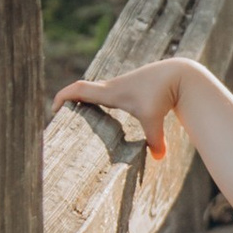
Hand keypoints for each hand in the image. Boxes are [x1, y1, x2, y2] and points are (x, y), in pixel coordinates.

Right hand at [52, 59, 183, 157]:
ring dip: (84, 102)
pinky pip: (108, 95)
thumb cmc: (164, 93)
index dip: (63, 97)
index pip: (78, 90)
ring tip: (79, 122)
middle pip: (82, 91)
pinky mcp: (131, 88)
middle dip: (69, 103)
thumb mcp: (155, 119)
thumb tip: (159, 158)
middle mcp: (112, 87)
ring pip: (96, 93)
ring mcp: (121, 86)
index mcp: (110, 92)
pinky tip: (104, 116)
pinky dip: (101, 103)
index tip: (54, 109)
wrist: (178, 74)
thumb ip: (154, 140)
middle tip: (62, 119)